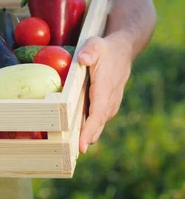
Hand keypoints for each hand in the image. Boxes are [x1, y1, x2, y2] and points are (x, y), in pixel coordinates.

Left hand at [77, 33, 132, 152]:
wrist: (123, 50)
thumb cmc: (105, 48)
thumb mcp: (95, 44)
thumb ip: (89, 51)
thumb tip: (82, 59)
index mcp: (104, 87)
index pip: (97, 112)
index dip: (89, 129)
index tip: (82, 144)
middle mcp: (109, 98)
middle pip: (98, 123)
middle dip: (87, 138)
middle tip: (74, 154)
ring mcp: (110, 102)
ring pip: (99, 122)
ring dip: (88, 135)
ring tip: (74, 149)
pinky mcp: (107, 103)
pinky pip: (98, 118)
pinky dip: (91, 128)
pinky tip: (79, 135)